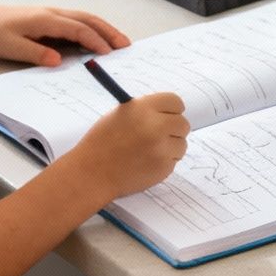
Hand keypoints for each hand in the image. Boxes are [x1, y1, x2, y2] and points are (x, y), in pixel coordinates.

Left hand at [0, 4, 129, 66]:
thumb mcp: (10, 47)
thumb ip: (36, 53)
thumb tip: (59, 60)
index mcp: (46, 20)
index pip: (78, 29)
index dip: (96, 41)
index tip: (110, 55)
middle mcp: (53, 13)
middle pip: (88, 20)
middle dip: (109, 32)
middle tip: (127, 46)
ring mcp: (52, 14)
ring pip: (85, 18)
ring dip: (105, 29)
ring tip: (120, 42)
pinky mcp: (50, 19)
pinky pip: (78, 21)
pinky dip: (94, 28)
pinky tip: (100, 38)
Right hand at [64, 93, 188, 202]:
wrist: (92, 173)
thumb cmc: (102, 142)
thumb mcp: (120, 115)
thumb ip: (145, 111)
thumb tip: (169, 112)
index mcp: (142, 108)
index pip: (175, 102)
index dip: (172, 109)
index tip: (168, 115)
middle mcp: (155, 126)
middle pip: (183, 124)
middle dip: (173, 129)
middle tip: (159, 135)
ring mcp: (161, 148)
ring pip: (182, 144)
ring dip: (170, 147)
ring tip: (148, 151)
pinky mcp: (164, 167)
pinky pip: (174, 160)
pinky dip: (164, 161)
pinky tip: (145, 162)